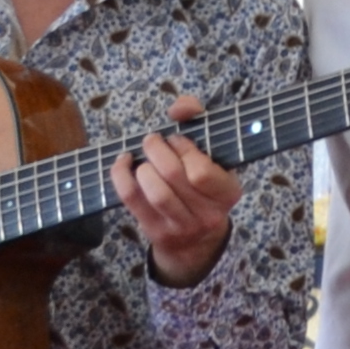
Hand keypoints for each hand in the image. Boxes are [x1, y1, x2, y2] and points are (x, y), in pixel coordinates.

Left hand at [115, 92, 242, 284]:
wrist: (197, 240)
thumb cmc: (204, 186)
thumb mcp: (214, 156)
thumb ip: (200, 121)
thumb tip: (179, 108)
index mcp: (228, 192)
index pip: (201, 171)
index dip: (184, 149)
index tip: (178, 139)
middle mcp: (208, 214)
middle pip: (174, 176)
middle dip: (157, 150)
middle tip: (152, 140)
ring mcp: (181, 227)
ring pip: (155, 192)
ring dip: (142, 166)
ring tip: (141, 154)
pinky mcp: (155, 232)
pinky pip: (131, 199)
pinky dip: (121, 176)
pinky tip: (122, 162)